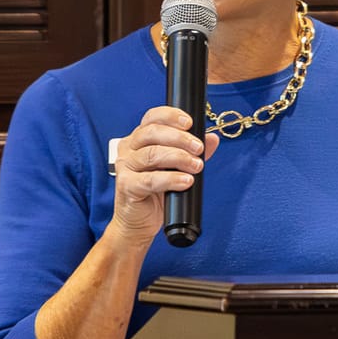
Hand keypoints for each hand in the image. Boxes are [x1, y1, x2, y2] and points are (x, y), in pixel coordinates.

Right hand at [109, 106, 219, 245]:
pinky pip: (149, 179)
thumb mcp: (176, 168)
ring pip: (152, 154)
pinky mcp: (126, 186)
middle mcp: (129, 149)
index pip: (152, 118)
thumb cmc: (155, 193)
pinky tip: (185, 181)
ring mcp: (125, 167)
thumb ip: (192, 152)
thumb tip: (212, 139)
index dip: (170, 116)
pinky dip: (171, 179)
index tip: (190, 122)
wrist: (138, 222)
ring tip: (196, 166)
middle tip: (198, 148)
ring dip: (179, 158)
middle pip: (152, 133)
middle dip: (179, 138)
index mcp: (139, 139)